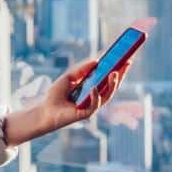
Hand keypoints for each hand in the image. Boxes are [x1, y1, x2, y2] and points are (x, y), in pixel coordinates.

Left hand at [4, 58, 132, 144]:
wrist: (44, 110)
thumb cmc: (56, 94)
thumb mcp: (69, 77)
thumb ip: (82, 69)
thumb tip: (96, 60)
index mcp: (93, 88)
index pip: (108, 78)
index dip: (118, 68)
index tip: (126, 57)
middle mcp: (95, 97)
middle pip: (112, 86)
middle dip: (120, 74)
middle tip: (126, 63)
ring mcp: (92, 106)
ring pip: (107, 96)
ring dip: (112, 84)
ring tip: (115, 73)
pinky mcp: (86, 114)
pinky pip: (95, 105)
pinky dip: (95, 96)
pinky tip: (94, 88)